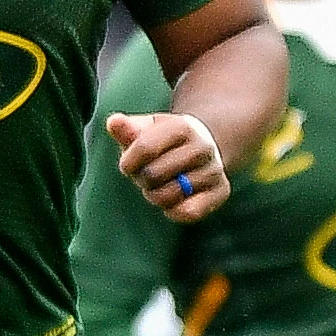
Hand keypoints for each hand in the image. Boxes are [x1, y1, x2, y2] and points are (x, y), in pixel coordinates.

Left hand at [110, 111, 229, 220]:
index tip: (127, 165)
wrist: (201, 148)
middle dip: (141, 179)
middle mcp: (203, 147)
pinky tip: (172, 202)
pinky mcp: (221, 191)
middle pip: (155, 174)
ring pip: (169, 195)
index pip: (145, 148)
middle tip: (146, 176)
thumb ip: (126, 129)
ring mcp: (214, 170)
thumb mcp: (144, 130)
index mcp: (183, 127)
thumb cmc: (163, 141)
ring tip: (159, 187)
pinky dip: (173, 211)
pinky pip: (189, 212)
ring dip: (155, 195)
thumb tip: (114, 122)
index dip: (129, 162)